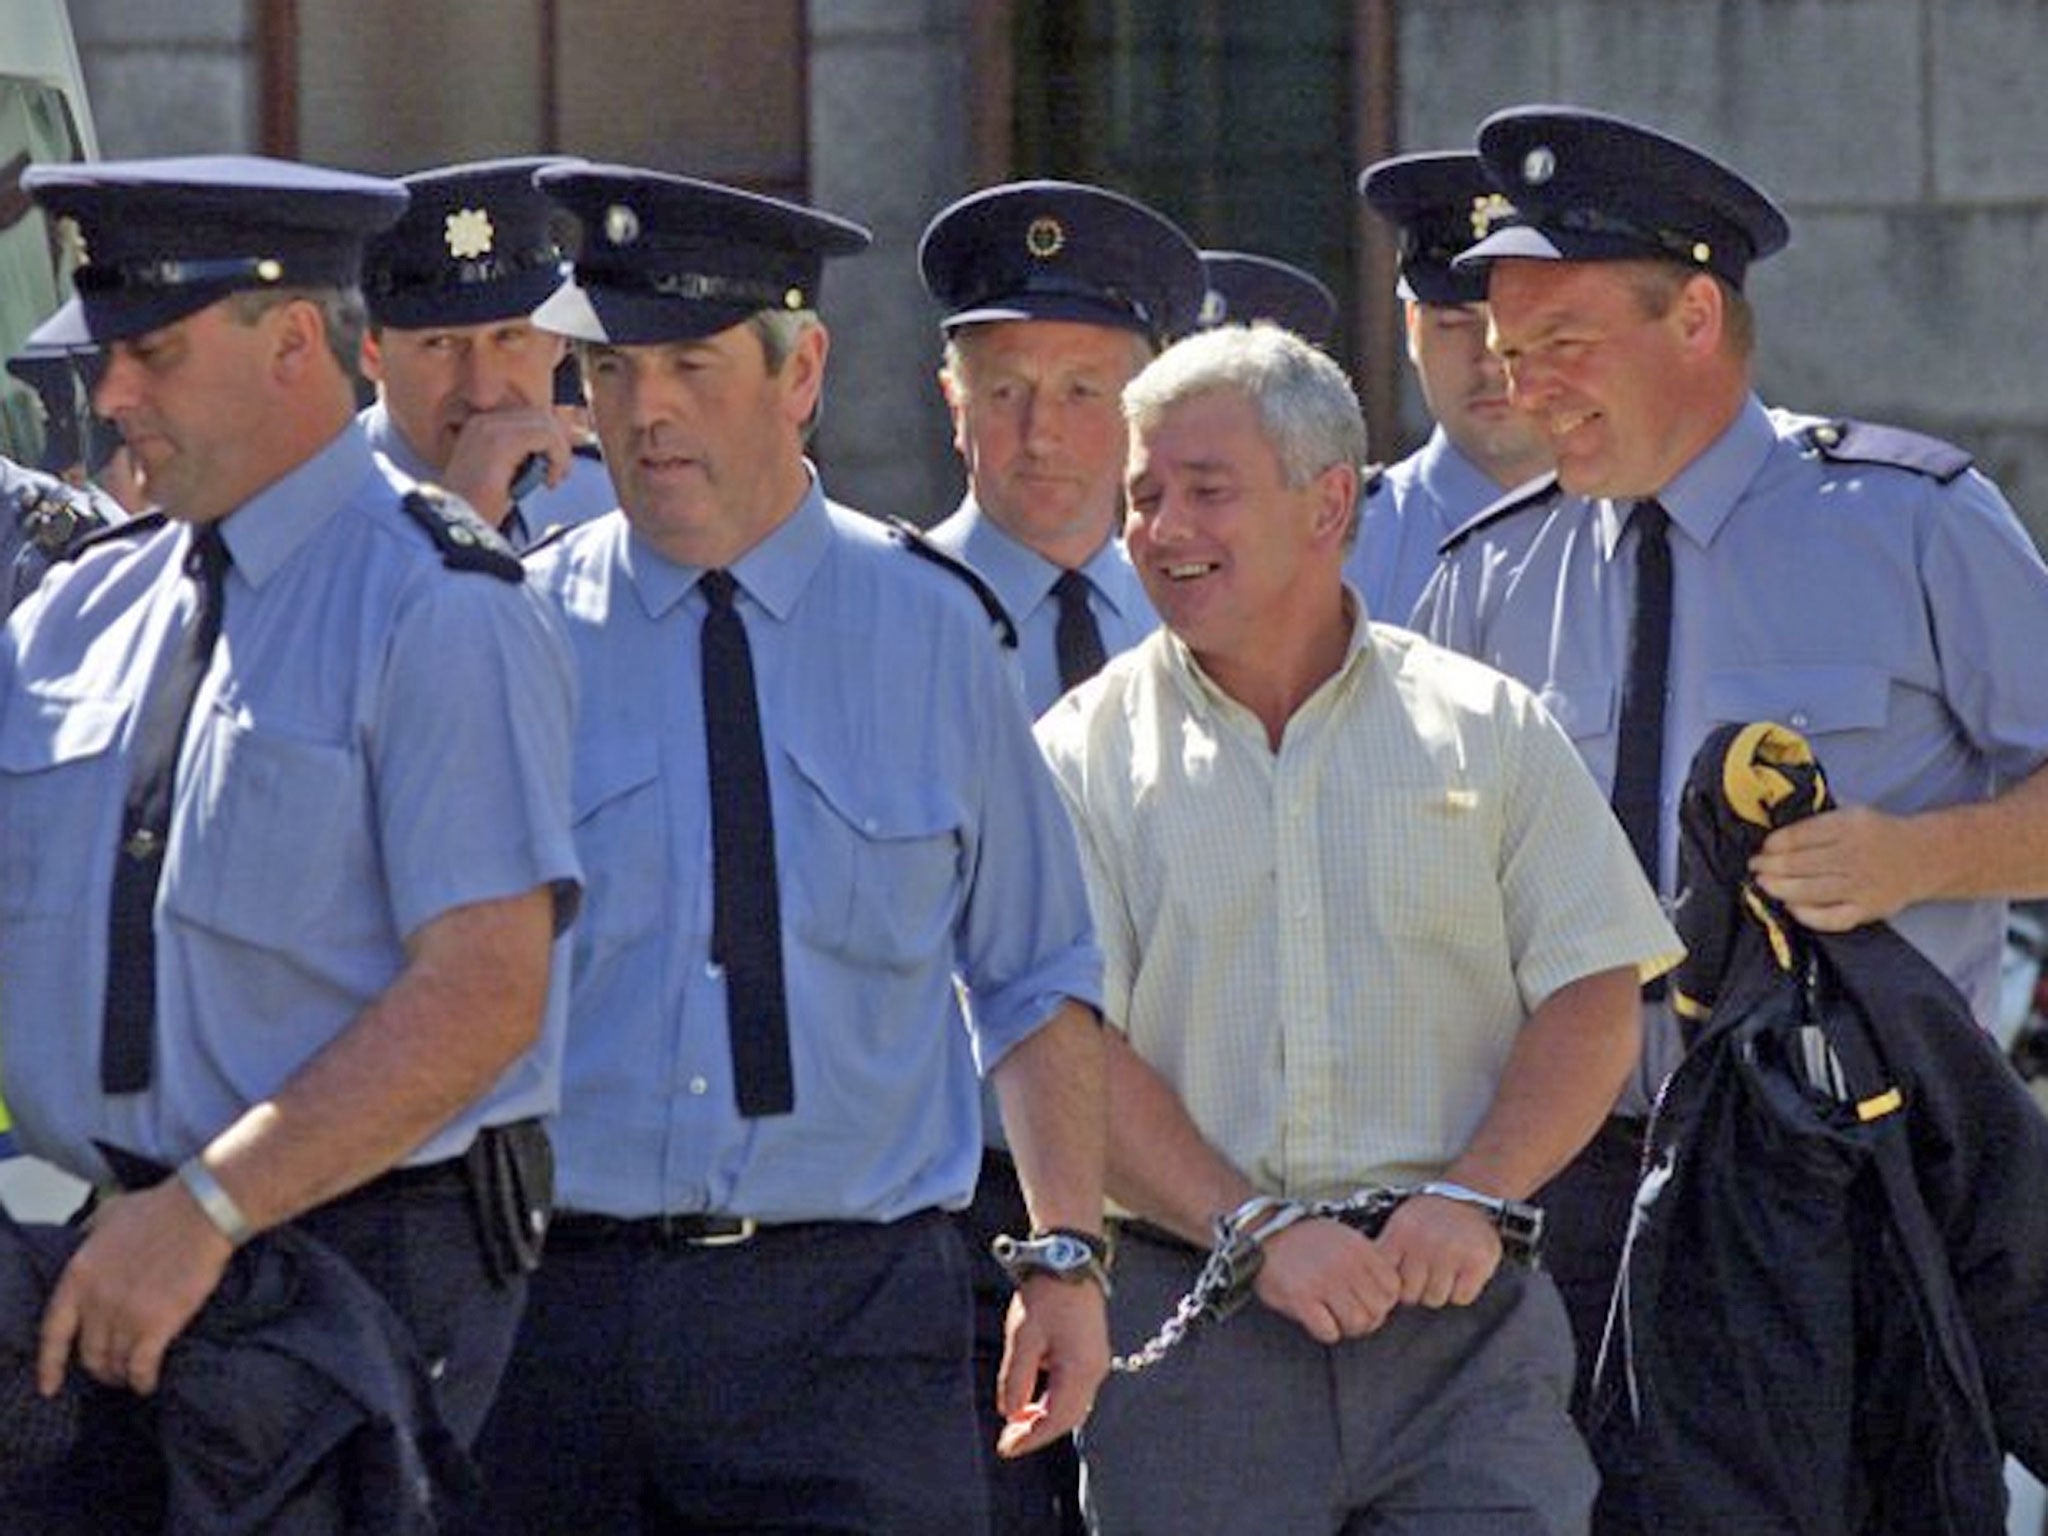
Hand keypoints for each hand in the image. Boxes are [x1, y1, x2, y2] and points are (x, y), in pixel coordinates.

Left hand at [39, 1180, 233, 1396]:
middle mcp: (96, 1302)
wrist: (201, 1212)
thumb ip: (89, 1232)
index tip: (50, 1384)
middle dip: (99, 1368)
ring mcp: (125, 1316)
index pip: (54, 1332)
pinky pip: (141, 1367)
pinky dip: (143, 1381)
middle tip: (111, 1370)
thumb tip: (83, 1238)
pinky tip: (148, 1384)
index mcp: (79, 1276)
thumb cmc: (160, 1209)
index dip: (50, 1364)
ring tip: (132, 1375)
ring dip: (122, 1375)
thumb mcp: (109, 1213)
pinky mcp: (157, 1325)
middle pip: (89, 1353)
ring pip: (114, 1363)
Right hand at [438, 407, 574, 526]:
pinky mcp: (501, 441)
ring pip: (547, 423)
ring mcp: (490, 428)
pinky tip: (550, 481)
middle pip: (541, 415)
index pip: (530, 415)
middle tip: (559, 473)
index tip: (556, 465)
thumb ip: (527, 455)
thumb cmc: (480, 508)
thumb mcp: (508, 474)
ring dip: (560, 452)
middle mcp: (483, 420)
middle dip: (559, 443)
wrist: (457, 524)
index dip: (551, 438)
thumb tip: (565, 440)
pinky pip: (547, 436)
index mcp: (482, 425)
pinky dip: (558, 457)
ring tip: (553, 479)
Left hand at [994, 1273, 1109, 1458]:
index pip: (1056, 1419)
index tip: (1005, 1448)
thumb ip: (1017, 1379)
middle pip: (1068, 1417)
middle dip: (1037, 1432)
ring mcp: (1097, 1362)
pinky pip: (1076, 1390)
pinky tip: (1033, 1402)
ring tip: (1017, 1424)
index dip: (1030, 1438)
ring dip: (1046, 1418)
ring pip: (1074, 1406)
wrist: (1070, 1261)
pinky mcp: (1092, 1353)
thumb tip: (1010, 1412)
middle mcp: (1095, 1371)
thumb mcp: (1023, 1337)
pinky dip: (1054, 1402)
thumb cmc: (1046, 1297)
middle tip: (1008, 1440)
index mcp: (1081, 1370)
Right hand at [1252, 1216, 1400, 1343]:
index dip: (1383, 1301)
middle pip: (1378, 1310)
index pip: (1393, 1288)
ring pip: (1358, 1323)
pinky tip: (1315, 1319)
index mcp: (1359, 1248)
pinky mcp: (1300, 1298)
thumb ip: (1366, 1261)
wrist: (1262, 1235)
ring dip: (1347, 1328)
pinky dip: (1325, 1331)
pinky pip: (1329, 1332)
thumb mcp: (1342, 1238)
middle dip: (1367, 1319)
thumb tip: (1386, 1297)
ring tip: (1334, 1319)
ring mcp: (1323, 1281)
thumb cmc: (1303, 1241)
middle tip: (1349, 1316)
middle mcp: (1345, 1264)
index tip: (1366, 1301)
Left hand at [1374, 1193, 1500, 1308]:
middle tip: (1426, 1274)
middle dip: (1417, 1290)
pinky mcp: (1477, 1262)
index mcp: (1401, 1233)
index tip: (1401, 1278)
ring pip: (1435, 1299)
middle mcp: (1425, 1242)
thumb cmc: (1428, 1219)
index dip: (1393, 1285)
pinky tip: (1460, 1273)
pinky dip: (1461, 1291)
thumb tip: (1376, 1290)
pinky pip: (1461, 1298)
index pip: (1387, 1281)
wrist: (1467, 1198)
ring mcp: (1453, 1252)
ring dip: (1439, 1291)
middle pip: (1410, 1295)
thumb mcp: (1399, 1225)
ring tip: (1443, 1271)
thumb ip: (1386, 1253)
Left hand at [1749, 804, 1920, 930]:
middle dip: (1770, 866)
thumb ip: (1817, 825)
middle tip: (1755, 867)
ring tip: (1763, 884)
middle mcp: (1854, 856)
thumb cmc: (1877, 835)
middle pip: (1801, 864)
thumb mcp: (1851, 814)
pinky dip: (1808, 915)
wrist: (1924, 857)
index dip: (1775, 844)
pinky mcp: (1867, 910)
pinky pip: (1832, 918)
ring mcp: (1861, 886)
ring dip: (1779, 888)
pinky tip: (1791, 907)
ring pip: (1810, 891)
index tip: (1763, 848)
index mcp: (1849, 826)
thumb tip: (1774, 839)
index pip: (1801, 835)